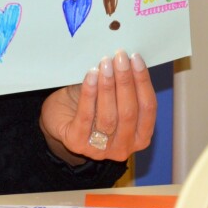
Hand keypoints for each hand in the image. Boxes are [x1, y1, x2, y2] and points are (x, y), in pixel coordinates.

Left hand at [39, 50, 156, 164]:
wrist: (59, 116)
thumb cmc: (91, 104)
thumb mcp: (112, 96)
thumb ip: (123, 84)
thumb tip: (128, 59)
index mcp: (139, 136)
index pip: (147, 108)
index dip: (143, 82)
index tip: (136, 59)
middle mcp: (123, 147)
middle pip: (129, 112)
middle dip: (125, 81)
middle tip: (120, 57)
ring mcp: (100, 149)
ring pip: (109, 116)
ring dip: (108, 86)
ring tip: (105, 64)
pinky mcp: (77, 142)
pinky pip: (86, 116)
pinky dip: (90, 93)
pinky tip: (91, 76)